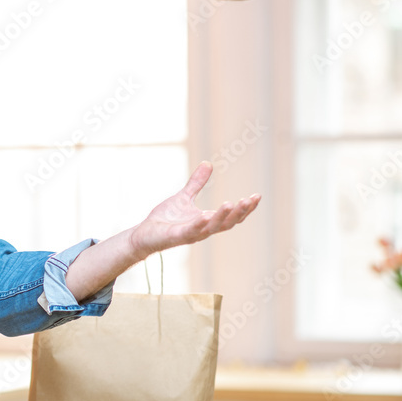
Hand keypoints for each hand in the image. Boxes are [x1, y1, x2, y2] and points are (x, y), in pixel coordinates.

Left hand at [130, 161, 259, 256]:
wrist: (144, 234)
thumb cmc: (165, 219)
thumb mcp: (184, 197)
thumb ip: (197, 183)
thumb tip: (208, 164)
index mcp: (207, 221)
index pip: (232, 216)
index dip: (245, 208)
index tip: (257, 196)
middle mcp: (203, 229)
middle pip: (227, 223)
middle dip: (240, 212)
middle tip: (250, 199)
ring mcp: (191, 234)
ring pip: (212, 228)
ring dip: (223, 216)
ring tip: (233, 203)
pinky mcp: (177, 236)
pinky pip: (191, 231)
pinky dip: (200, 225)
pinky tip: (206, 216)